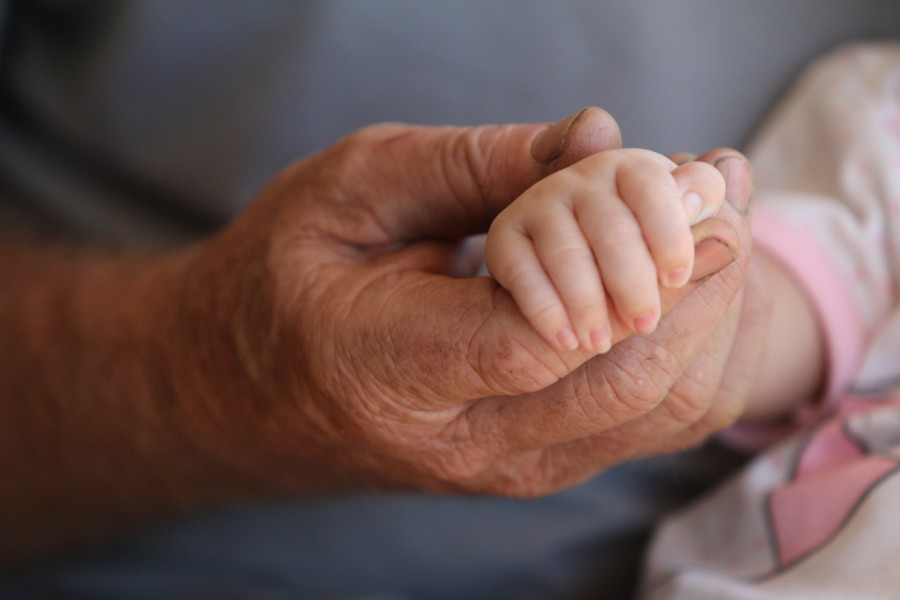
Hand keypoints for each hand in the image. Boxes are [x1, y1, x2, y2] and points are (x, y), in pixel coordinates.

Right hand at [170, 111, 755, 496]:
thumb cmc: (282, 278)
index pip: (540, 337)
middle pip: (626, 381)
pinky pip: (653, 421)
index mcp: (388, 370)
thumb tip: (598, 137)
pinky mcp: (541, 460)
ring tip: (722, 211)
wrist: (243, 391)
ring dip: (714, 308)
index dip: (634, 258)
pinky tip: (698, 272)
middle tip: (723, 178)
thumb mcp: (350, 192)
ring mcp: (510, 465)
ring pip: (660, 412)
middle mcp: (463, 442)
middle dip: (701, 274)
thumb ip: (471, 165)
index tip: (686, 178)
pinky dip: (697, 344)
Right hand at [484, 148, 725, 352]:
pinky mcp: (506, 238)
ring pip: (565, 250)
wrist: (559, 269)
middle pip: (609, 224)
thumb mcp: (674, 235)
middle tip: (644, 322)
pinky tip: (564, 339)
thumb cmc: (630, 256)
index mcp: (631, 169)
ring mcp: (537, 206)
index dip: (667, 230)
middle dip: (629, 278)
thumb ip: (697, 212)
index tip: (678, 276)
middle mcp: (580, 179)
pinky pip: (519, 269)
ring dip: (587, 300)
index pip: (651, 187)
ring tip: (602, 342)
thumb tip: (721, 201)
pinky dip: (543, 307)